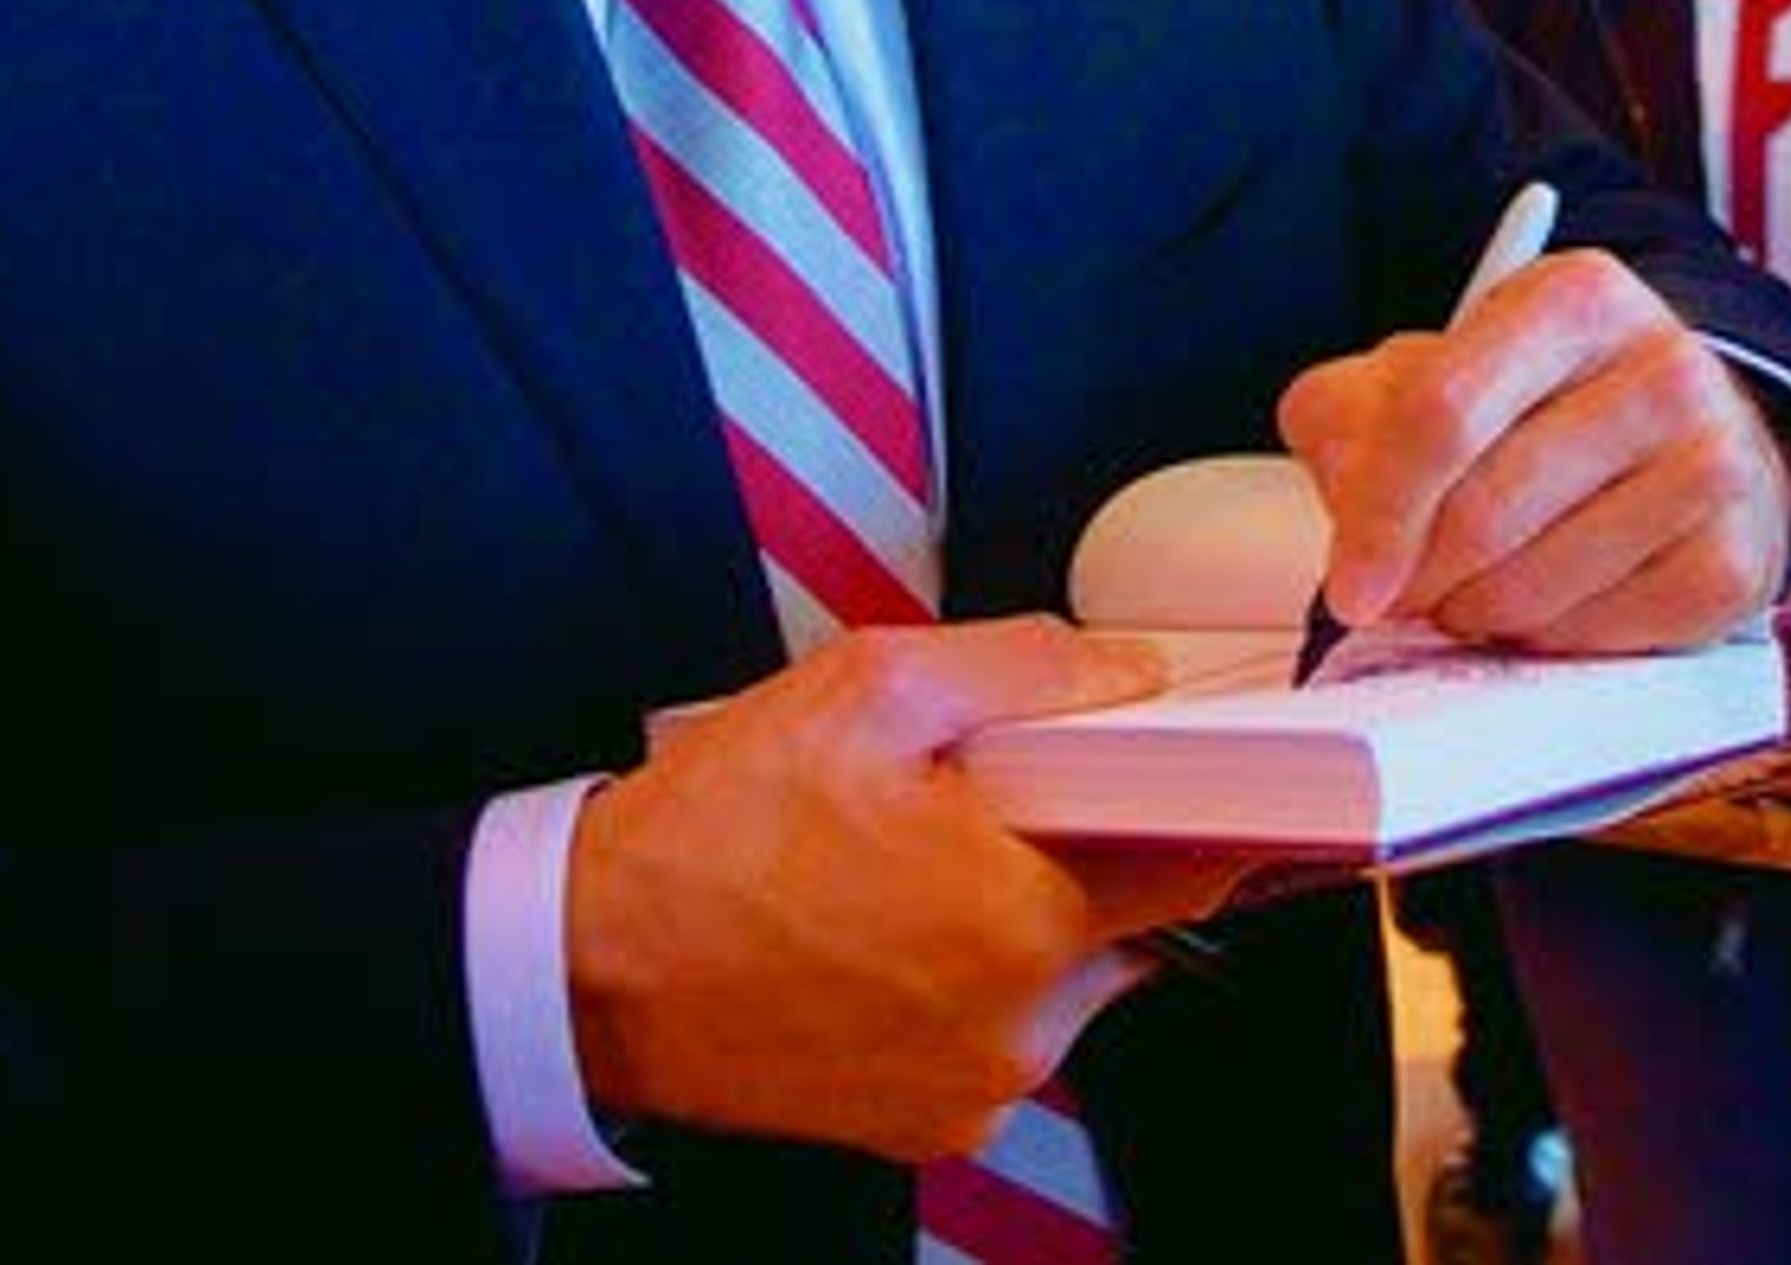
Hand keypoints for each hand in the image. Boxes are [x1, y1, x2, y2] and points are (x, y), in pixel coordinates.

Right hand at [568, 617, 1211, 1158]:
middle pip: (1131, 915)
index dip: (1198, 800)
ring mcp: (979, 1086)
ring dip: (1024, 918)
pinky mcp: (934, 1124)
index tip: (1183, 771)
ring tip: (916, 867)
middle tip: (988, 803)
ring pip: (1067, 977)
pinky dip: (974, 983)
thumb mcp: (869, 688)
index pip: (1196, 862)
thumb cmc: (712, 835)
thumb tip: (1122, 673)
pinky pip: (1004, 1034)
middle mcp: (1018, 1022)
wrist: (592, 966)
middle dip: (1084, 850)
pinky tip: (892, 933)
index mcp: (1021, 917)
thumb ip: (1025, 667)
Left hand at [1275, 245, 1790, 655]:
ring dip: (1478, 610)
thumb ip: (1354, 418)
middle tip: (1408, 589)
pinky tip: (1552, 596)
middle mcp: (1662, 367)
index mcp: (1572, 298)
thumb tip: (1351, 526)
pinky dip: (1547, 636)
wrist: (1692, 434)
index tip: (1350, 584)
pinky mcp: (1733, 560)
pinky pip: (1592, 637)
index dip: (1378, 513)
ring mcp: (1713, 464)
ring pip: (1533, 589)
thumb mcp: (1438, 370)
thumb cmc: (1543, 406)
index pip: (1440, 412)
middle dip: (1421, 576)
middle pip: (1482, 514)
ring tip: (1483, 581)